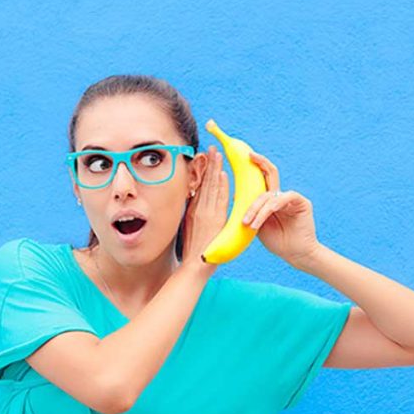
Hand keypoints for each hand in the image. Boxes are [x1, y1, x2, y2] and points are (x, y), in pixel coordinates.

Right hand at [181, 145, 228, 274]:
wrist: (194, 266)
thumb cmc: (193, 251)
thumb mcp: (190, 229)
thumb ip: (194, 216)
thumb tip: (197, 206)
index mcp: (193, 211)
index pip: (199, 187)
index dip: (203, 171)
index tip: (205, 158)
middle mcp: (199, 210)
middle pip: (205, 182)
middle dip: (209, 164)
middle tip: (212, 148)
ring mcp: (207, 214)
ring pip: (212, 187)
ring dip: (216, 169)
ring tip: (218, 154)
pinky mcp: (215, 220)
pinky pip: (219, 199)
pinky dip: (221, 186)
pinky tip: (223, 175)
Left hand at [241, 151, 321, 268]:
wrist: (296, 255)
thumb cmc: (277, 242)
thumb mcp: (257, 224)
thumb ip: (250, 210)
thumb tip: (233, 196)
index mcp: (271, 198)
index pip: (261, 179)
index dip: (254, 167)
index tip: (242, 158)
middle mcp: (281, 195)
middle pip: (270, 173)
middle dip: (260, 163)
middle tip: (248, 157)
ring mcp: (292, 198)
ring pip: (269, 194)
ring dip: (256, 208)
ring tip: (247, 224)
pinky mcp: (301, 202)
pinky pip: (282, 199)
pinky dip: (268, 210)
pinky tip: (259, 222)